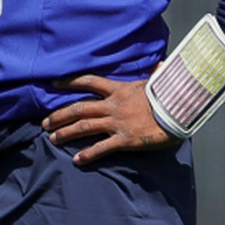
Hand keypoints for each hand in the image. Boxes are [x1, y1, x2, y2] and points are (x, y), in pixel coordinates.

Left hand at [42, 75, 178, 165]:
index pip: (89, 81)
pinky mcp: (124, 139)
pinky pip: (101, 147)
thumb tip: (161, 64)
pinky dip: (87, 154)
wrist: (179, 112)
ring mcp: (117, 123)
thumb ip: (155, 74)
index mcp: (119, 89)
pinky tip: (76, 160)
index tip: (55, 83)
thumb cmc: (170, 97)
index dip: (70, 81)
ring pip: (84, 126)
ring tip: (52, 138)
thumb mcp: (159, 82)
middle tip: (45, 122)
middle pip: (79, 108)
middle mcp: (113, 105)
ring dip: (66, 132)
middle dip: (59, 115)